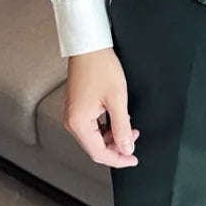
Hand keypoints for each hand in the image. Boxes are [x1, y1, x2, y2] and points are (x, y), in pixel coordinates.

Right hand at [64, 47, 138, 167]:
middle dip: (117, 146)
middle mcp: (71, 121)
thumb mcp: (117, 99)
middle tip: (134, 139)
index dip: (118, 159)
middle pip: (95, 146)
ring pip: (94, 136)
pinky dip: (106, 126)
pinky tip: (119, 119)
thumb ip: (122, 127)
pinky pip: (92, 125)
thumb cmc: (100, 67)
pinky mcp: (77, 106)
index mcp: (78, 123)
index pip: (98, 153)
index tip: (133, 158)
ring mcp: (73, 114)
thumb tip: (126, 148)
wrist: (89, 46)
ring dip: (113, 135)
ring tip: (130, 127)